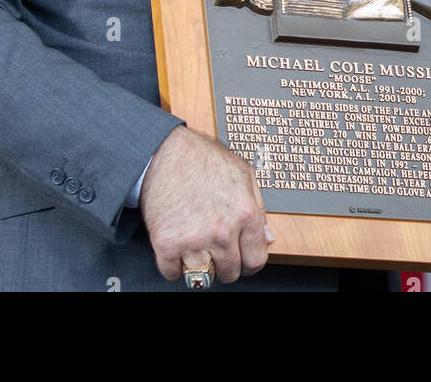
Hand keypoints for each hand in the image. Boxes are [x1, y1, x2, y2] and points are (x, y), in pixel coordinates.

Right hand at [138, 125, 271, 285]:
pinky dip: (174, 267)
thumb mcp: (243, 174)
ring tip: (198, 251)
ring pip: (204, 278)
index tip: (241, 259)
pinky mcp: (167, 244)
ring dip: (201, 268)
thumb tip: (267, 238)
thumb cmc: (203, 159)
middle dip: (225, 264)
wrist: (164, 151)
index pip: (256, 260)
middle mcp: (222, 231)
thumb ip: (258, 208)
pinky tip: (178, 250)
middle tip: (217, 251)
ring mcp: (195, 240)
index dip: (248, 262)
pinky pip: (174, 274)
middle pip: (230, 273)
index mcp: (245, 213)